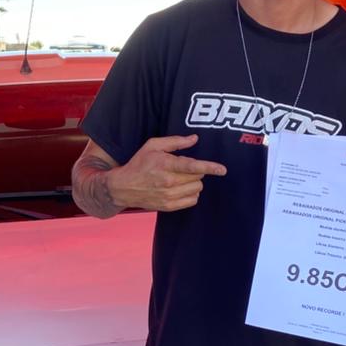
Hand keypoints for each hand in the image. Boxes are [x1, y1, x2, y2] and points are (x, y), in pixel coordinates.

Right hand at [108, 134, 226, 211]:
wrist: (123, 187)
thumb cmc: (139, 163)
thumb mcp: (153, 146)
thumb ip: (175, 141)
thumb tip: (194, 139)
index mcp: (165, 164)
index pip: (192, 166)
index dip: (210, 167)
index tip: (222, 169)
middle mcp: (169, 182)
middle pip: (198, 177)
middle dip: (196, 171)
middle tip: (182, 168)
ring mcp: (169, 196)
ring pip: (197, 188)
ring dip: (194, 182)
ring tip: (181, 178)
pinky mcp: (169, 206)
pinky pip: (192, 200)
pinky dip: (191, 193)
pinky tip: (182, 188)